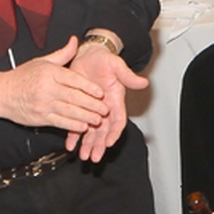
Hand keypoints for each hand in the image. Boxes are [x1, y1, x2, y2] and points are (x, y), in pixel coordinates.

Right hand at [0, 37, 113, 134]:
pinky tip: (83, 126)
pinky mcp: (39, 118)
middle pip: (74, 97)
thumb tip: (75, 40)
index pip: (73, 80)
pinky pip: (59, 122)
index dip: (89, 87)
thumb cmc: (24, 76)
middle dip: (92, 104)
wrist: (2, 93)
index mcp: (50, 73)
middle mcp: (47, 89)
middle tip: (105, 109)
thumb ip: (62, 54)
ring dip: (85, 116)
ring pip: (68, 111)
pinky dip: (72, 125)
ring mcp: (43, 104)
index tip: (101, 92)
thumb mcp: (42, 61)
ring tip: (98, 119)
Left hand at [64, 37, 149, 161]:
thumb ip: (128, 76)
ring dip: (88, 144)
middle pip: (104, 131)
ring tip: (85, 157)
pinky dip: (74, 136)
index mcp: (115, 100)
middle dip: (100, 145)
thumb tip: (143, 82)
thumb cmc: (104, 60)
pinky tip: (70, 146)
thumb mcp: (116, 65)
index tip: (110, 142)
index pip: (118, 120)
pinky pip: (76, 125)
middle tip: (95, 157)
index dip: (114, 132)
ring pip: (91, 132)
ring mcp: (91, 110)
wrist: (88, 55)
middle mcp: (105, 108)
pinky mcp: (79, 108)